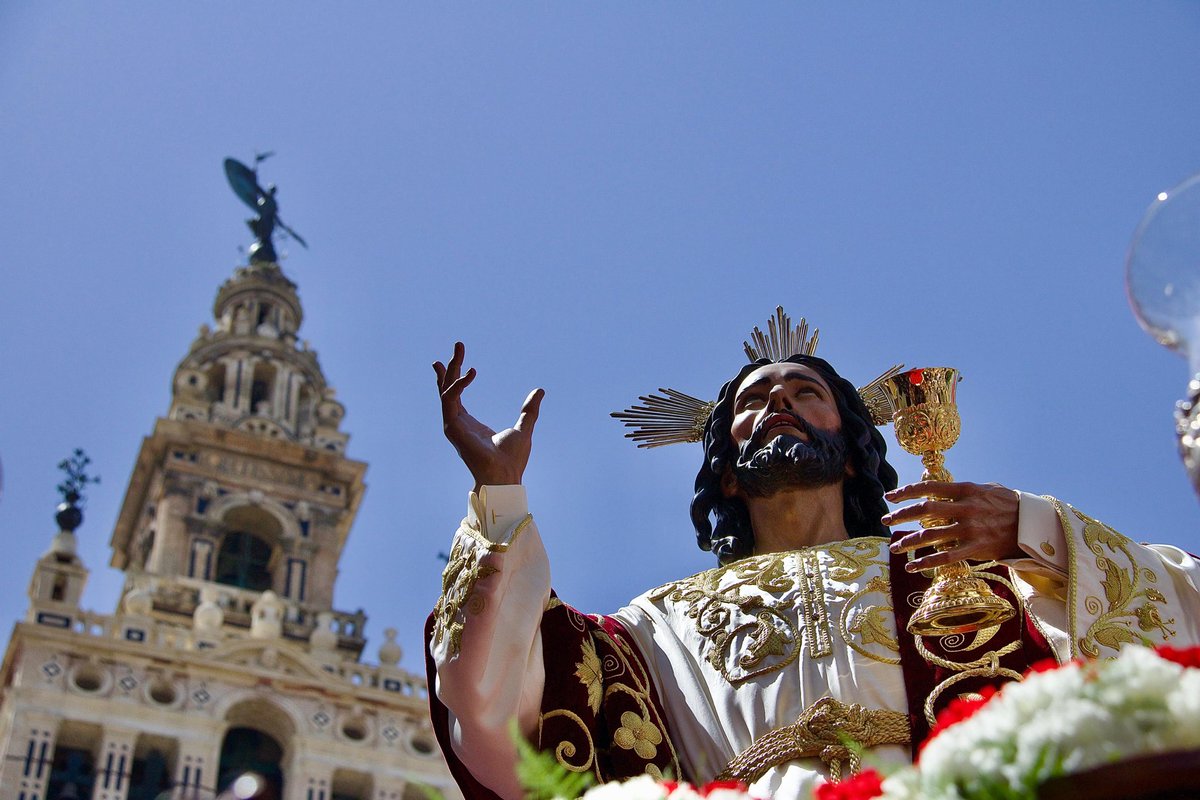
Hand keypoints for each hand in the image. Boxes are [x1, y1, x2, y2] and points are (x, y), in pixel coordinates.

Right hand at [434, 342, 544, 492]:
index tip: (460, 359)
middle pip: (448, 389)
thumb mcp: (525, 427)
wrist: (506, 475)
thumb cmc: (512, 459)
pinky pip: (451, 400)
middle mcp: (458, 423)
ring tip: (460, 350)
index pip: (456, 395)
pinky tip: (470, 372)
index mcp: (469, 423)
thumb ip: (529, 410)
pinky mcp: (453, 427)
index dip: (456, 377)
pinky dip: (459, 385)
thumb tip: (539, 391)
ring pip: (447, 391)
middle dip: (451, 366)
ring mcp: (454, 425)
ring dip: (451, 370)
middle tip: (459, 344)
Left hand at [882, 481, 1021, 571]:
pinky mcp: (976, 549)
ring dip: (909, 541)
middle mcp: (966, 508)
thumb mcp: (986, 489)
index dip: (907, 491)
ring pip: (931, 535)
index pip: (929, 487)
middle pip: (925, 510)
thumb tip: (937, 487)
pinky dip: (927, 562)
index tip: (890, 496)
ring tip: (895, 546)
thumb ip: (961, 490)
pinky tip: (913, 566)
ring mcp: (970, 529)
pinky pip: (946, 557)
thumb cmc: (1007, 505)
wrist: (1034, 525)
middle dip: (901, 515)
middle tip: (885, 519)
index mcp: (966, 490)